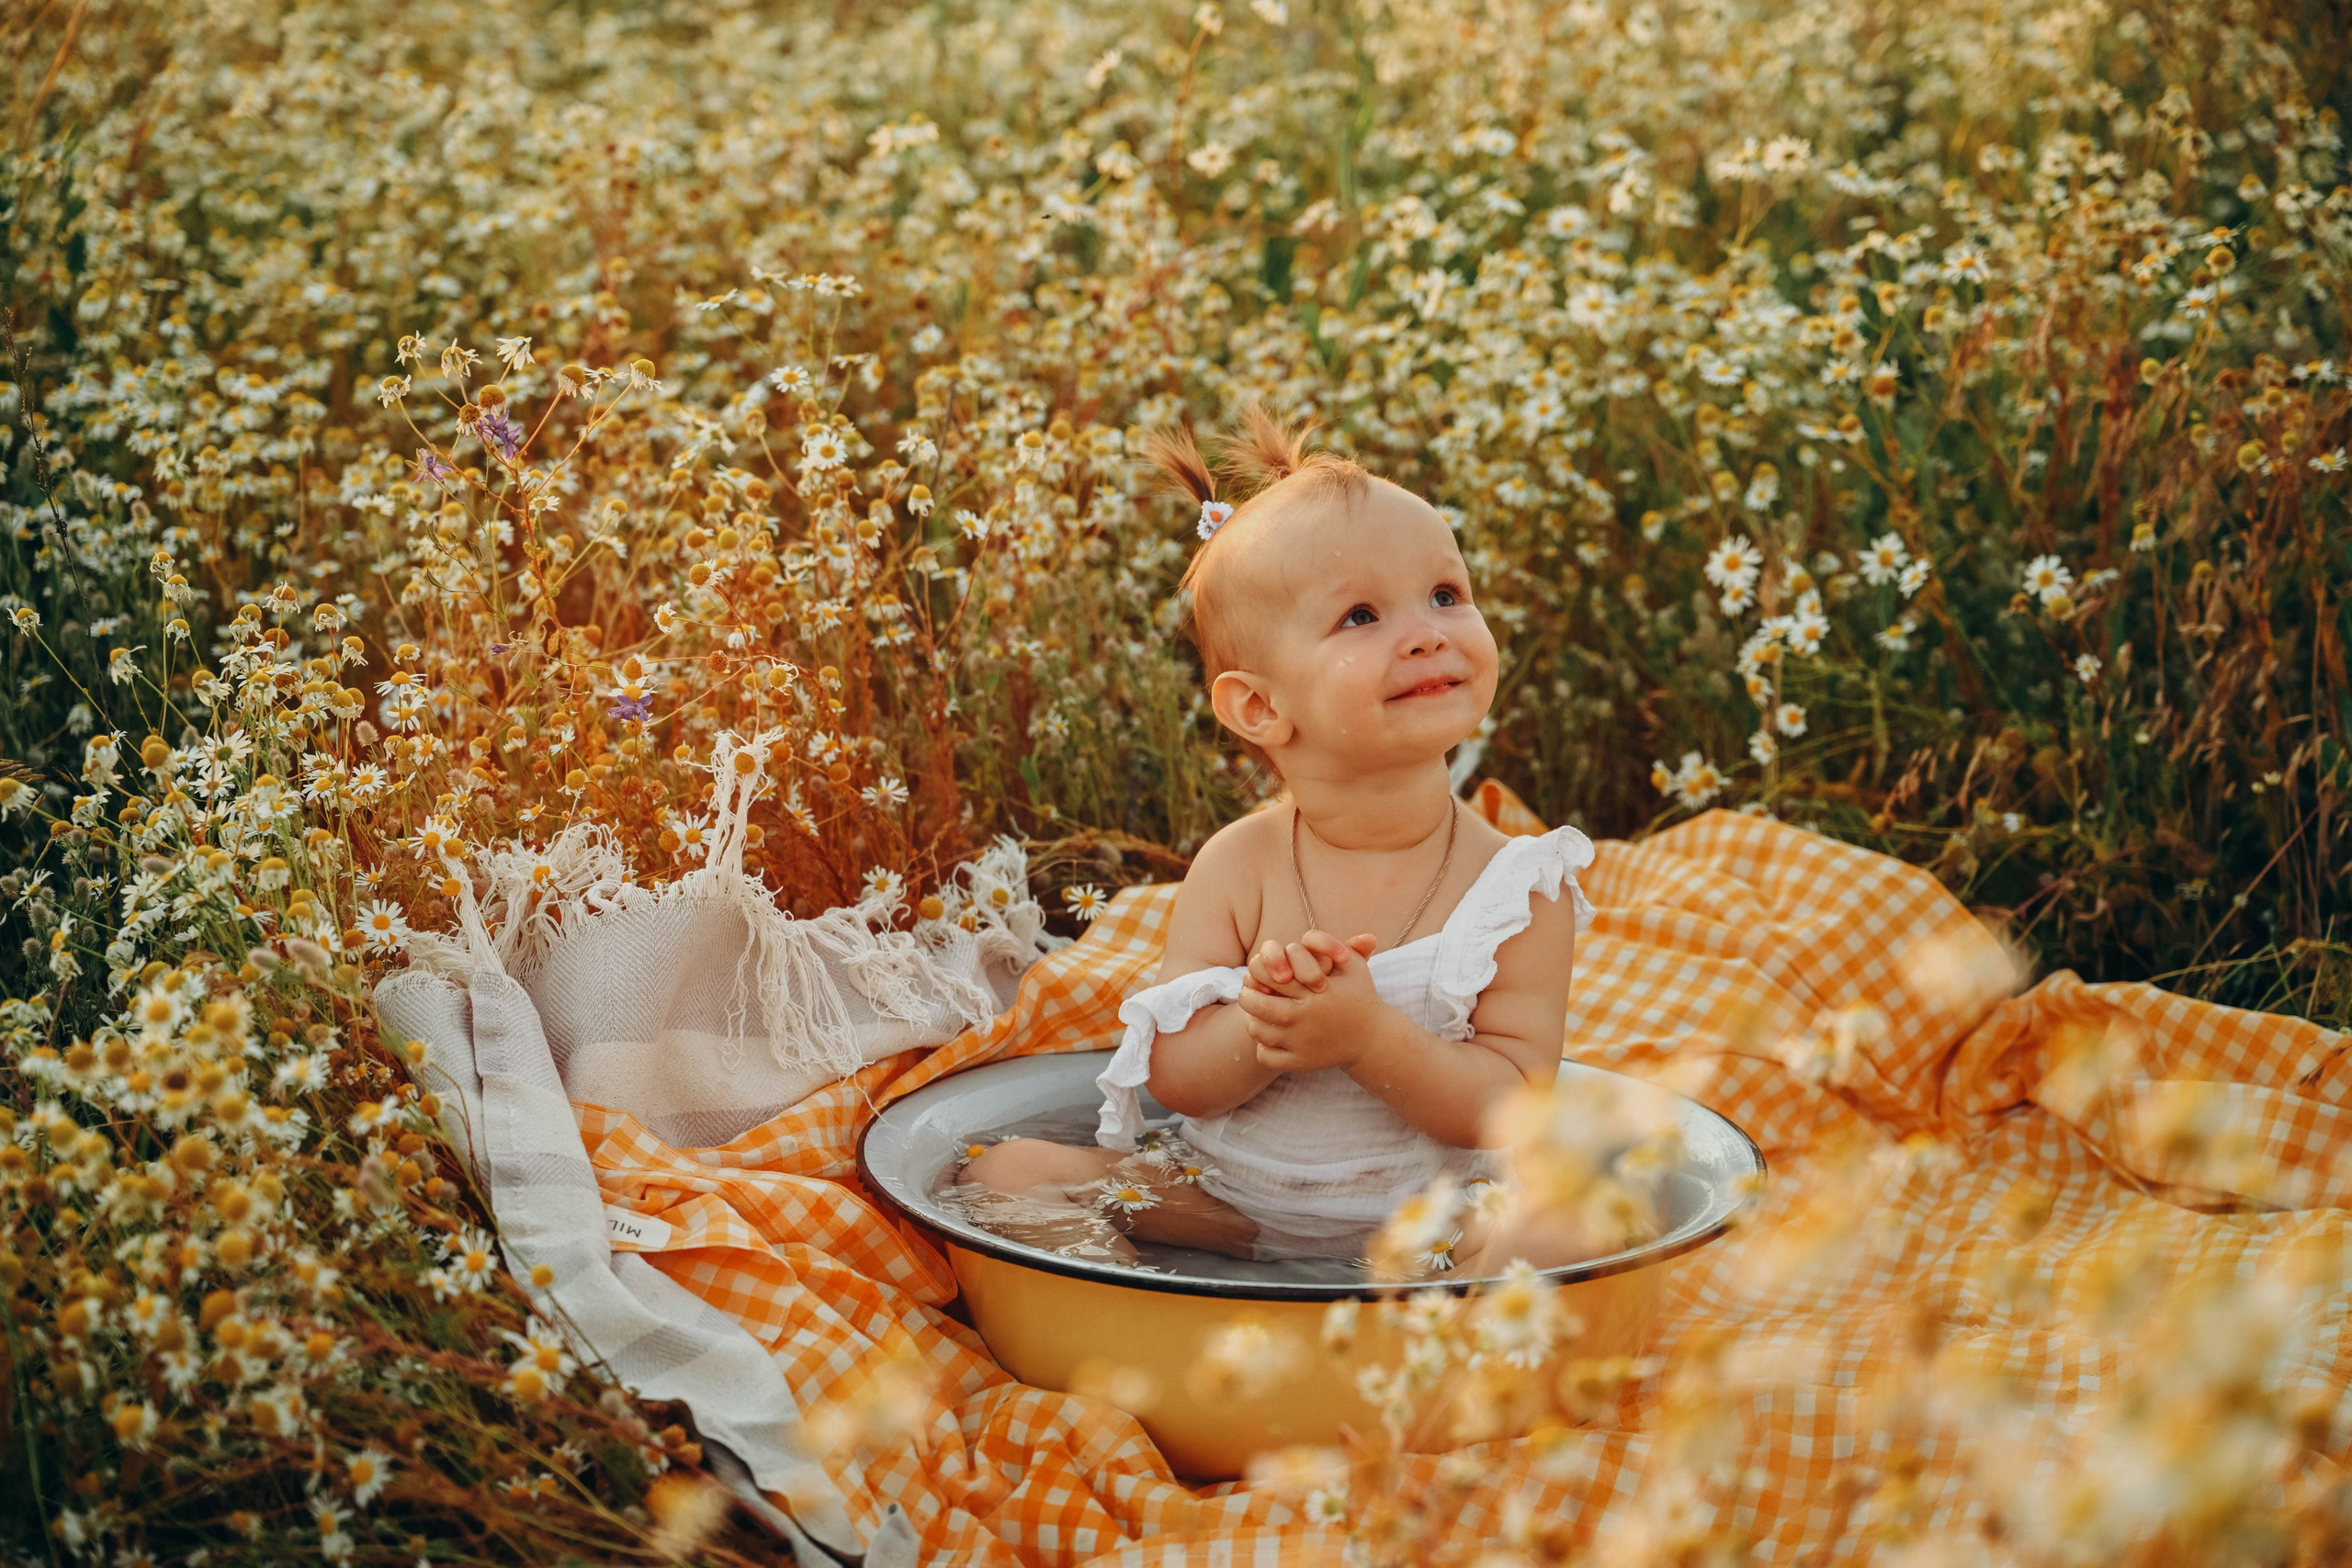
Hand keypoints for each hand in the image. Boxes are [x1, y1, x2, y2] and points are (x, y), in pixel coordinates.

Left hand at [1237, 930, 1384, 1072]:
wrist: (1373, 1039)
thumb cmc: (1360, 996)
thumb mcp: (1354, 966)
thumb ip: (1330, 945)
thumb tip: (1304, 938)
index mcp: (1315, 992)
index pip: (1271, 979)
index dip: (1258, 973)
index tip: (1257, 973)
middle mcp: (1306, 1018)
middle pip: (1259, 1006)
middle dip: (1247, 997)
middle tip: (1247, 994)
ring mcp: (1302, 1043)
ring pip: (1259, 1031)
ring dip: (1252, 1021)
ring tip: (1255, 1014)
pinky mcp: (1301, 1063)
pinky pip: (1266, 1057)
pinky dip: (1262, 1048)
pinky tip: (1268, 1038)